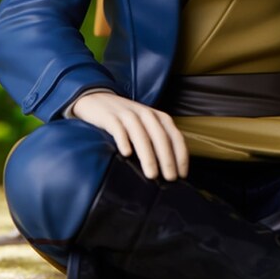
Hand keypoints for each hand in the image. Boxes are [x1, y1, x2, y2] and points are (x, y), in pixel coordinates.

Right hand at [71, 91, 188, 180]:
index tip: (182, 174)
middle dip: (167, 159)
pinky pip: (118, 129)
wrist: (97, 99)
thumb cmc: (125, 119)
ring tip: (152, 174)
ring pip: (141, 135)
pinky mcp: (110, 117)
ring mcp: (127, 114)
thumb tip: (169, 169)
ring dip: (148, 155)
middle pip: (160, 136)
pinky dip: (123, 140)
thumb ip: (156, 140)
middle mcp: (145, 114)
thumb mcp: (145, 125)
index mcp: (158, 117)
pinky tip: (126, 154)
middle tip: (170, 178)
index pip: (175, 136)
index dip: (181, 155)